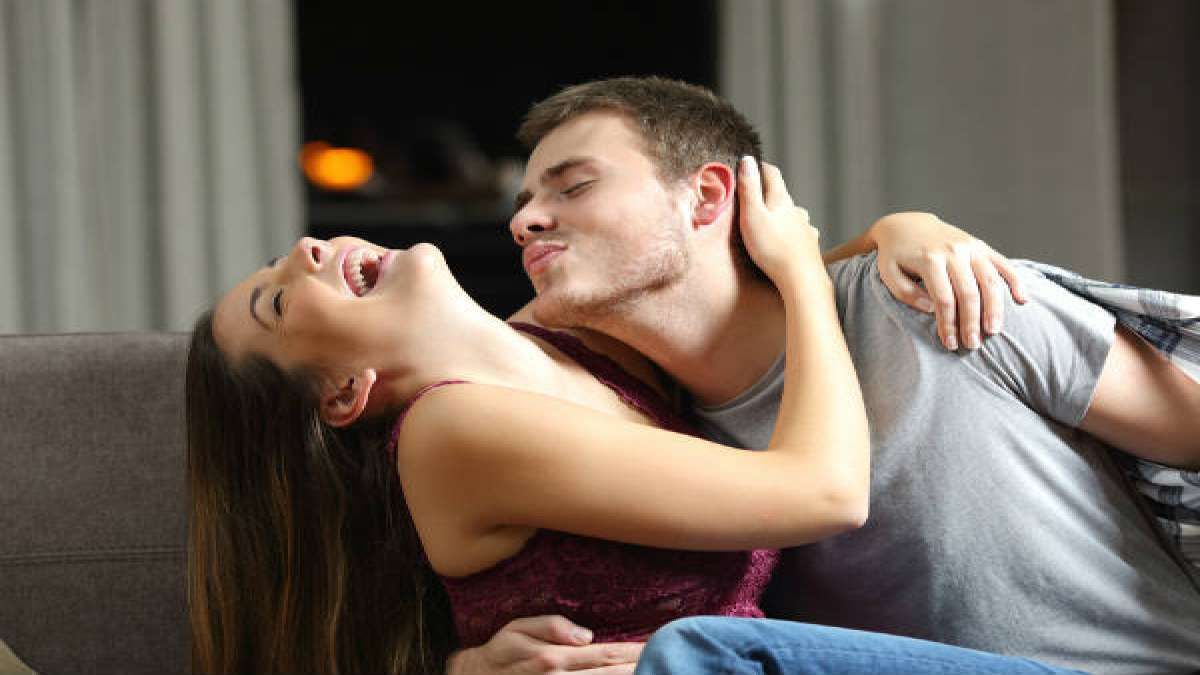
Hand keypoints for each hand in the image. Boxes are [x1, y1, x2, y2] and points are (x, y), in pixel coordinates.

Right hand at [447, 616, 642, 674]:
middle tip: (671, 661)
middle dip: (642, 668)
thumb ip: (550, 626)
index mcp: (554, 658)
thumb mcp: (516, 630)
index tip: (659, 644)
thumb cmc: (497, 655)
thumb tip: (587, 635)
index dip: (635, 651)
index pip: (606, 653)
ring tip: (658, 671)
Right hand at [737, 157, 822, 283]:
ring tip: (771, 218)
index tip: (751, 164)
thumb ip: (749, 189)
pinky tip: (790, 239)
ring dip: (782, 213)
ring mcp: (805, 228)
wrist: (801, 279)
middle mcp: (797, 211)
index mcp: (781, 200)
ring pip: (793, 214)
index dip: (760, 167)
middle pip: (782, 195)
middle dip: (769, 192)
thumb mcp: (753, 216)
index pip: (772, 174)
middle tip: (755, 194)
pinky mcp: (809, 246)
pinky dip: (792, 231)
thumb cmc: (773, 250)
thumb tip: (748, 160)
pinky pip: (800, 233)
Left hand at [868, 212, 1026, 350]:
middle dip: (972, 322)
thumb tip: (931, 309)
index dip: (948, 324)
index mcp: (929, 259)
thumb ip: (905, 293)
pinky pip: (1003, 264)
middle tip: (973, 345)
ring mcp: (971, 247)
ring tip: (993, 331)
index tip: (949, 344)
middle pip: (969, 293)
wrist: (906, 225)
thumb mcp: (888, 273)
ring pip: (990, 280)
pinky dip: (1015, 281)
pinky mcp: (981, 246)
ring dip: (994, 308)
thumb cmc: (895, 255)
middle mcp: (954, 251)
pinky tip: (1022, 301)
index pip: (943, 299)